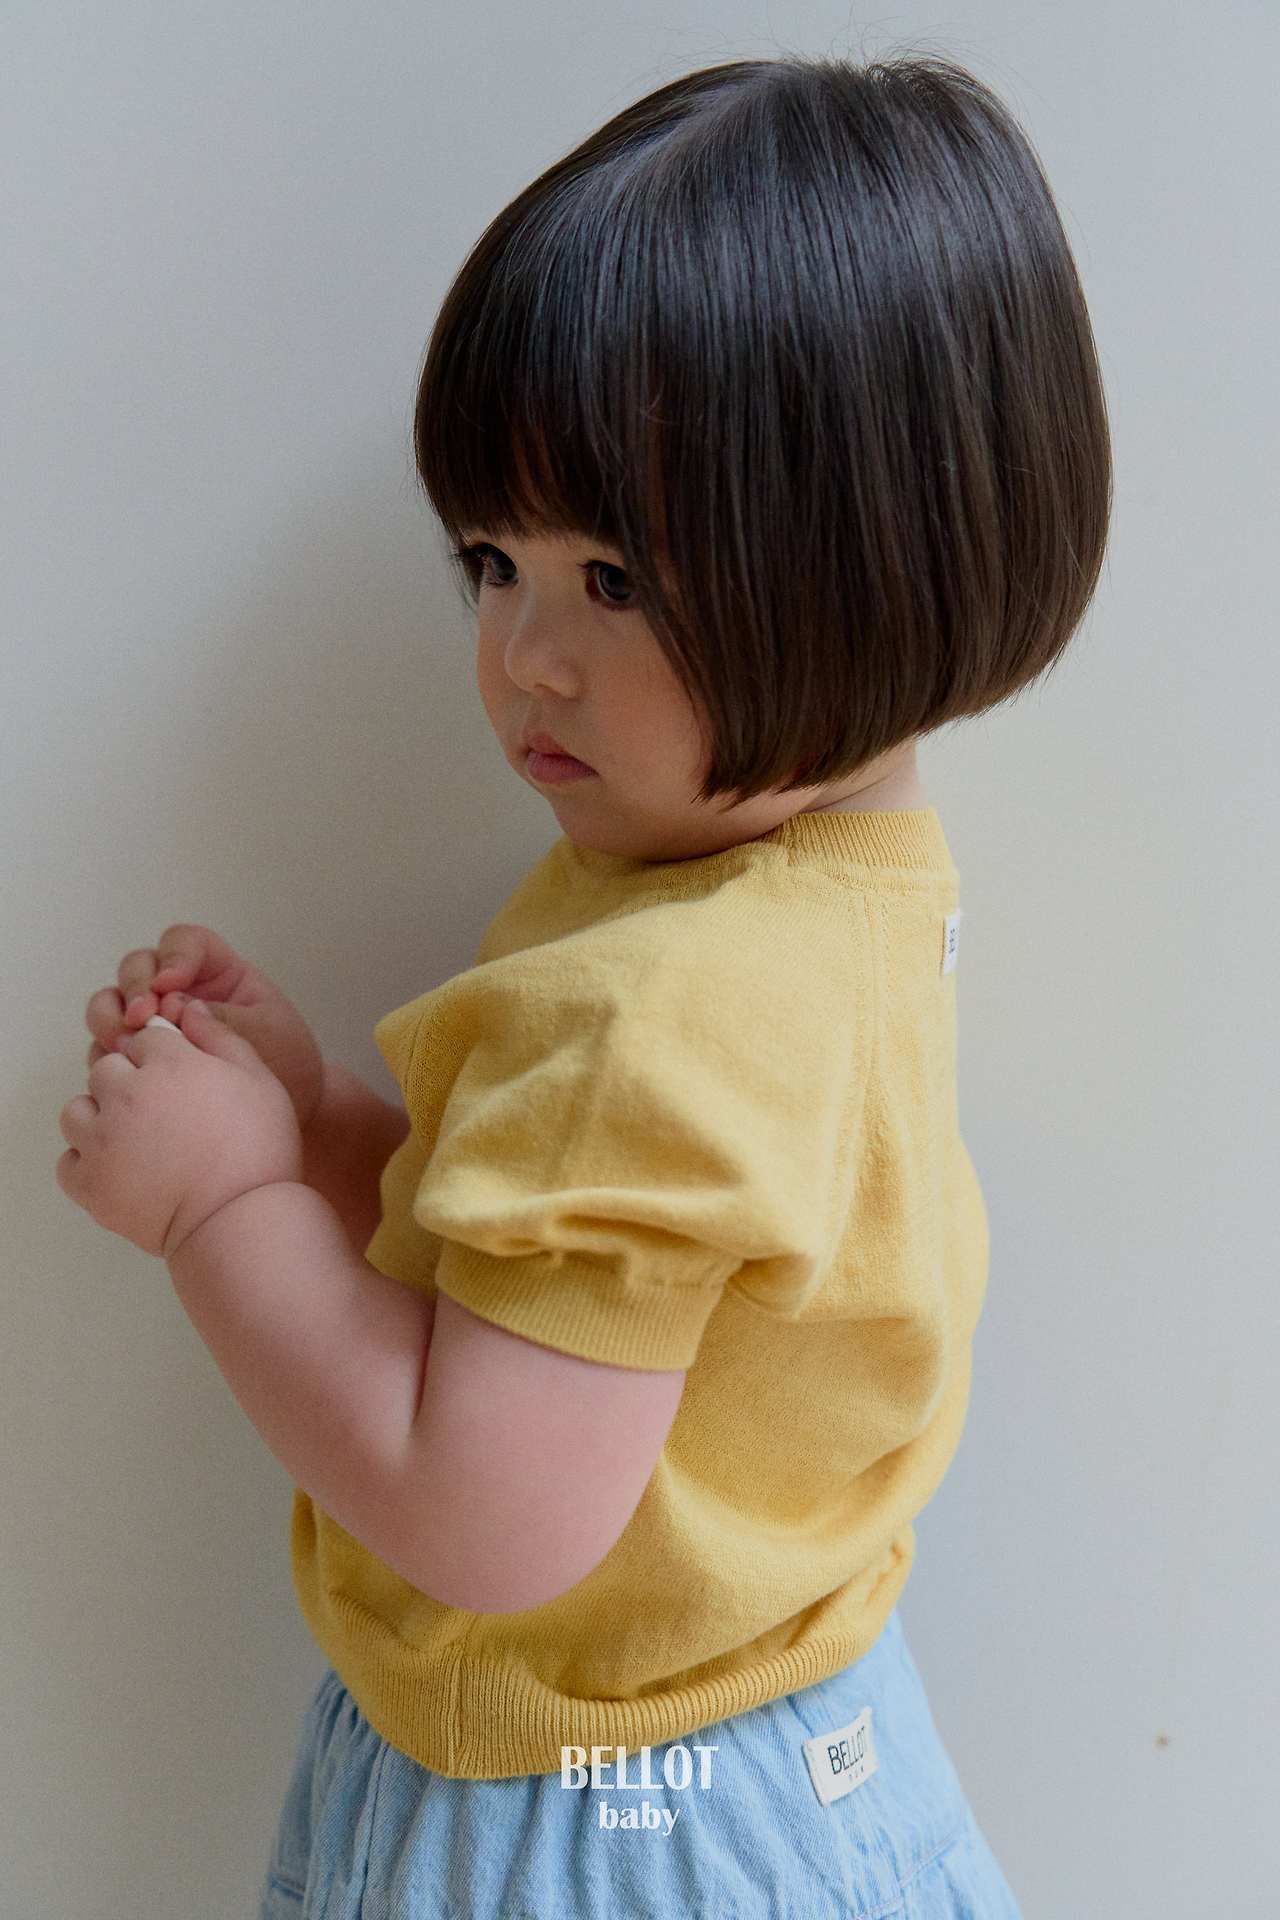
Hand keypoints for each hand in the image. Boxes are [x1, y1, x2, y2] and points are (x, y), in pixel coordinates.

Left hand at [56, 998, 304, 1261]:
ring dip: (101, 1119)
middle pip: (107, 1067)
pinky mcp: (89, 1182)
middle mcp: (127, 1094)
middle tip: (162, 1114)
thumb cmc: (258, 1151)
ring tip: (135, 1141)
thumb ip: (222, 1036)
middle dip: (129, 1082)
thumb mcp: (260, 1080)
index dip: (166, 1056)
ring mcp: (102, 1140)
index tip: (182, 1081)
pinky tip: (121, 1169)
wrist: (240, 1221)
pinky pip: (69, 1160)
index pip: (146, 1037)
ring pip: (79, 1110)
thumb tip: (187, 1009)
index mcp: (170, 1063)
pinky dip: (88, 1163)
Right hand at [83, 923, 324, 1133]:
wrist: (291, 1108)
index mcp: (216, 971)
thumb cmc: (286, 1062)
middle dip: (133, 988)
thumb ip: (220, 1017)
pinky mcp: (140, 1057)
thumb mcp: (266, 1032)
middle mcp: (180, 990)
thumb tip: (169, 1006)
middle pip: (137, 968)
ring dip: (110, 1020)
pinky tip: (121, 1072)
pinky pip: (109, 1048)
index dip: (172, 956)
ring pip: (112, 1005)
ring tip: (126, 1047)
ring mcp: (155, 1023)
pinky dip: (108, 1055)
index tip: (169, 983)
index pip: (184, 943)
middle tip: (140, 1018)